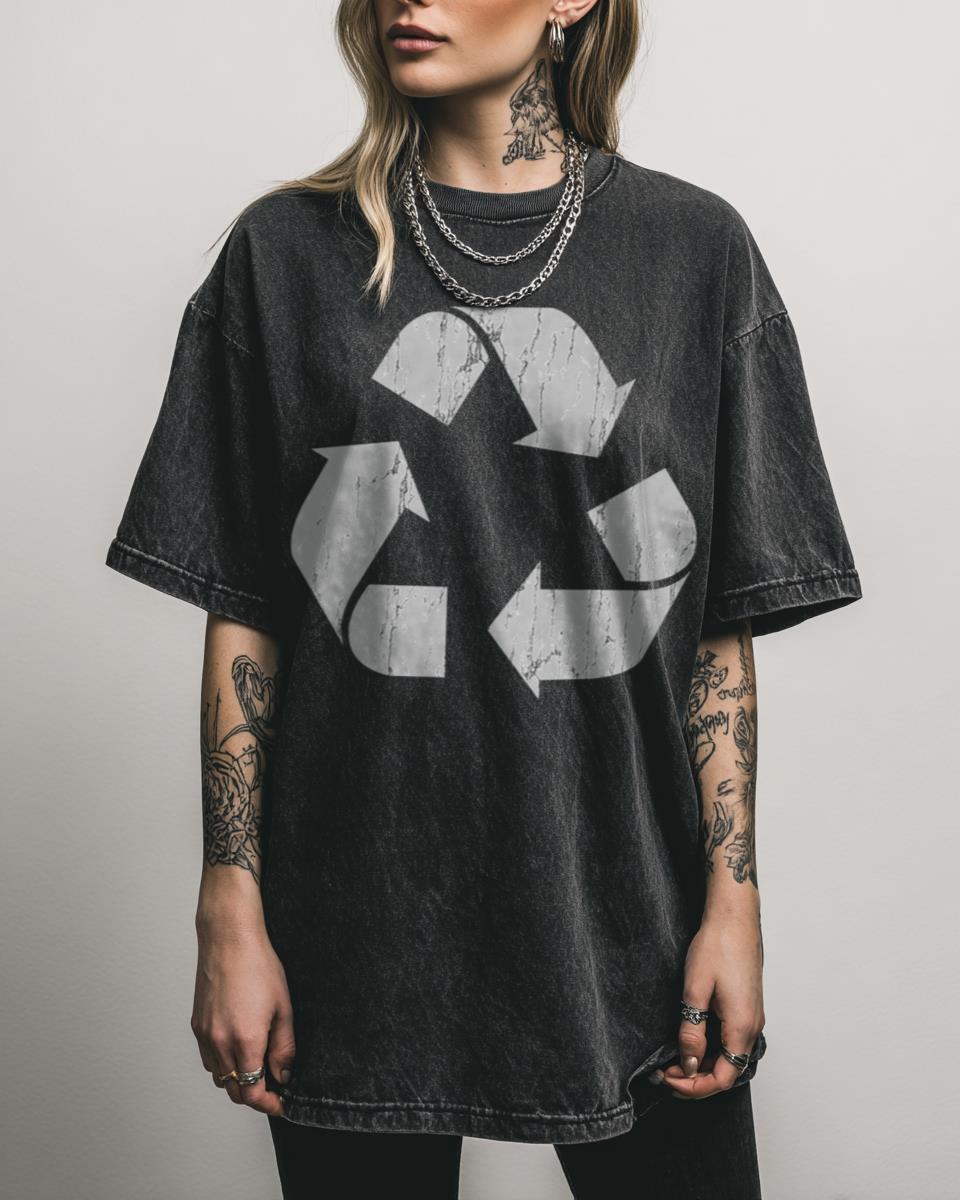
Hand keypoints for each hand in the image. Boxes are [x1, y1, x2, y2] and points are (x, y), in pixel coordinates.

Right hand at [191, 915, 295, 1116]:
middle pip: (234, 1091)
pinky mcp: (196, 1026)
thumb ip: (284, 1047)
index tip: (281, 1103)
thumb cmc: (258, 966)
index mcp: (245, 1040)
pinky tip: (238, 1050)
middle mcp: (220, 1043)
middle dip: (255, 1095)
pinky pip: (208, 1059)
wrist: (229, 939)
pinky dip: (223, 1065)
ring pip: (219, 1077)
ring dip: (238, 1081)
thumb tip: (284, 1074)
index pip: (252, 1092)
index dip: (268, 1104)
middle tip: (274, 1088)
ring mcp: (205, 1035)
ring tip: (258, 1066)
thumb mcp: (283, 1007)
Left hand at [658, 909, 764, 1099]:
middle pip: (727, 1071)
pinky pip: (731, 1040)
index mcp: (742, 1027)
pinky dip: (711, 1049)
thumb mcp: (695, 990)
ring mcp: (752, 1017)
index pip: (722, 1078)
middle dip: (695, 1079)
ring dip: (703, 1064)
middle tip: (664, 1072)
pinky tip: (691, 1040)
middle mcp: (753, 1027)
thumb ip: (692, 1031)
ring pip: (729, 1057)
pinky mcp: (747, 1007)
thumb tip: (689, 1064)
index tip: (668, 1079)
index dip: (694, 1087)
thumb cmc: (717, 946)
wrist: (734, 918)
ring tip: (673, 1059)